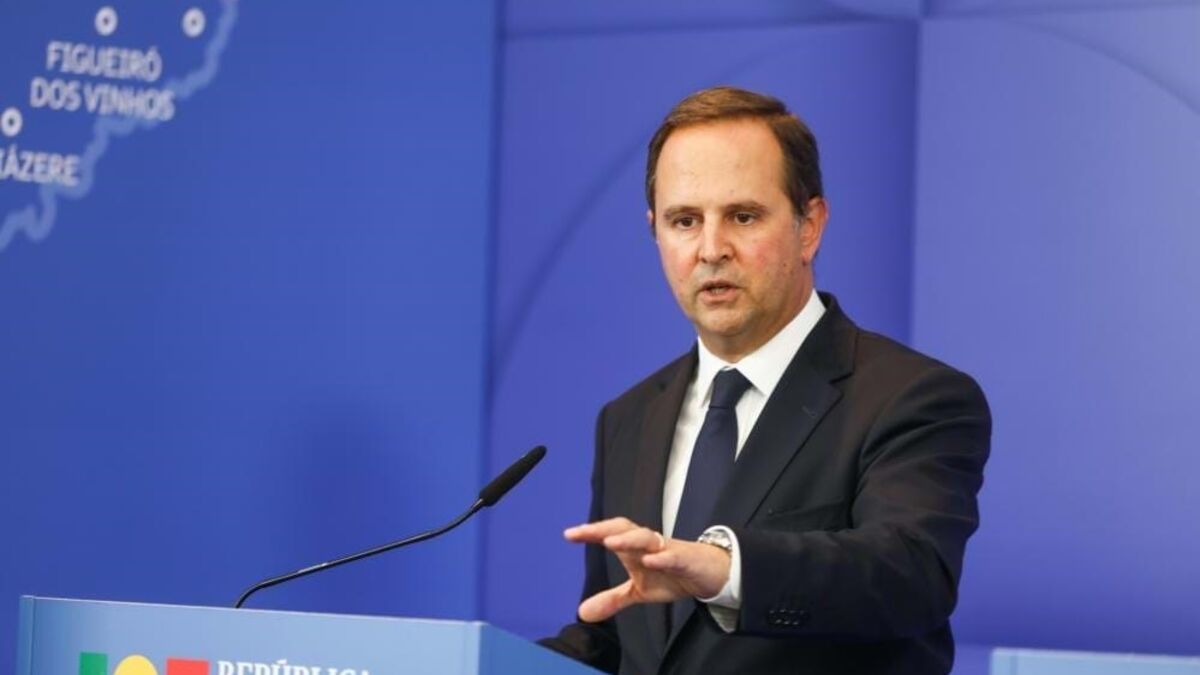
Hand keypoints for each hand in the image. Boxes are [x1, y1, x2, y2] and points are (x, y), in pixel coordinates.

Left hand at [564, 517, 731, 622]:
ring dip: (629, 539)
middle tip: (583, 532)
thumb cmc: (671, 575)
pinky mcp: (686, 560)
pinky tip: (650, 560)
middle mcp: (649, 544)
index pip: (612, 533)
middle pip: (625, 528)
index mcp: (635, 548)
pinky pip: (673, 556)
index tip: (569, 534)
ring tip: (610, 542)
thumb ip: (612, 599)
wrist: (709, 574)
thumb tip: (582, 613)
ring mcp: (667, 550)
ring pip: (647, 538)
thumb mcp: (639, 591)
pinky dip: (662, 557)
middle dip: (604, 528)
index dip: (592, 532)